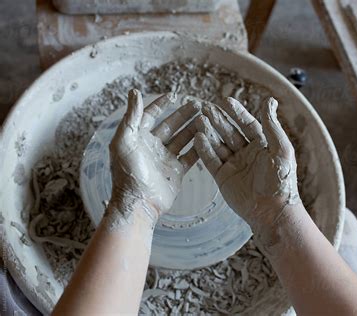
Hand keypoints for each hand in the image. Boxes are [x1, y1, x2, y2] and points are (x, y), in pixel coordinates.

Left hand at [108, 89, 199, 222]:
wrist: (139, 202)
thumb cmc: (127, 173)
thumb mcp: (124, 141)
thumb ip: (131, 116)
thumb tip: (134, 91)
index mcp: (138, 138)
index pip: (150, 116)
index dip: (161, 105)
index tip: (174, 95)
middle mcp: (152, 146)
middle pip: (171, 125)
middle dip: (183, 114)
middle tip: (198, 104)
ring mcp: (165, 158)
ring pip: (182, 138)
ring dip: (193, 128)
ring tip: (205, 117)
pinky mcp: (176, 170)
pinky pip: (190, 155)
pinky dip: (198, 146)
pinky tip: (207, 137)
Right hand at [193, 97, 300, 230]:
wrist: (272, 211)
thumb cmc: (281, 181)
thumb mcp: (281, 149)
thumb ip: (272, 126)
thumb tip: (270, 101)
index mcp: (262, 145)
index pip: (247, 124)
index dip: (237, 113)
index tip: (225, 100)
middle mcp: (247, 153)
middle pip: (229, 132)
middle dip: (218, 119)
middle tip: (205, 107)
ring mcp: (234, 165)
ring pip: (218, 144)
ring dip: (208, 132)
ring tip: (199, 119)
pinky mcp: (223, 177)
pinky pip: (211, 160)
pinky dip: (204, 149)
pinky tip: (197, 137)